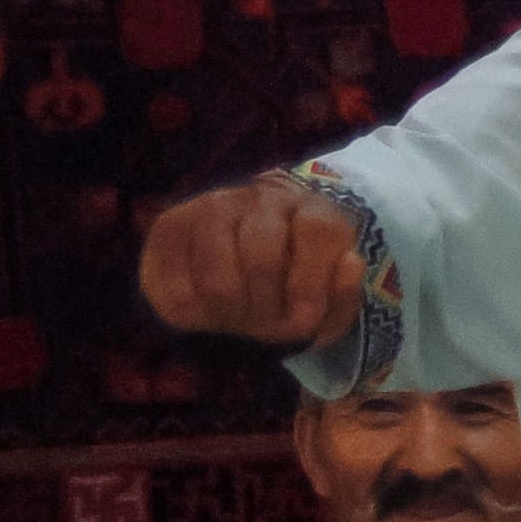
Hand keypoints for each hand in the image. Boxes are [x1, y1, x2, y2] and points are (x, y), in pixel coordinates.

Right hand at [140, 170, 367, 350]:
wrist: (236, 290)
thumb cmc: (291, 297)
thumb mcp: (327, 308)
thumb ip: (344, 294)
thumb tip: (350, 262)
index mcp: (313, 211)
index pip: (320, 230)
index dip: (311, 283)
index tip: (305, 318)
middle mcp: (263, 198)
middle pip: (263, 256)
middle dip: (265, 305)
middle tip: (263, 323)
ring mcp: (212, 205)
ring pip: (217, 273)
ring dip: (228, 311)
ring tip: (235, 316)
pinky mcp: (170, 224)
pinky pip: (176, 281)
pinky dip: (192, 311)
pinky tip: (205, 309)